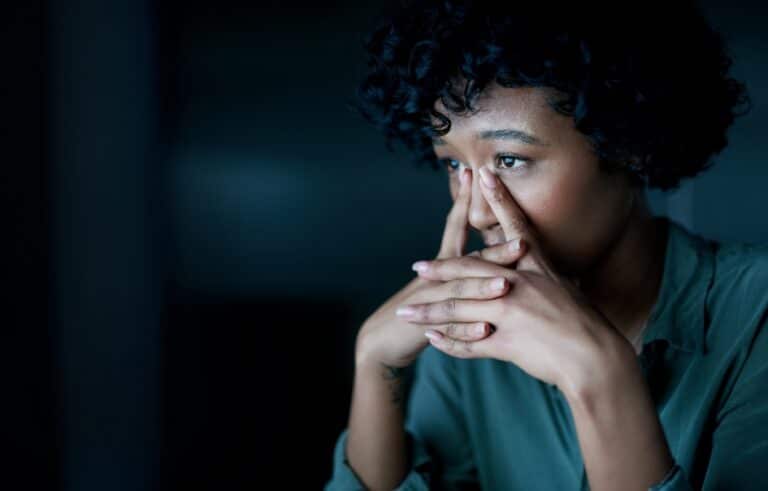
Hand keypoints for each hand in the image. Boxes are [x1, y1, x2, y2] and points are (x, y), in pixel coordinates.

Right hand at [354, 168, 526, 368]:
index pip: (456, 227)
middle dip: (494, 249)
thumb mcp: (440, 285)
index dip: (464, 201)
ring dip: (482, 287)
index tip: (476, 174)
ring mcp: (429, 301)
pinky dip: (468, 330)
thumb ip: (463, 270)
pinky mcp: (423, 326)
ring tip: (506, 284)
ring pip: (459, 291)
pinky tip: (485, 330)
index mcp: (443, 264)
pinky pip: (450, 328)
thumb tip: (489, 253)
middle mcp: (436, 277)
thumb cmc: (418, 311)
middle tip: (520, 241)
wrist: (382, 340)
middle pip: (467, 258)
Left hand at [396, 166, 624, 392]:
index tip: (481, 175)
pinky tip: (431, 339)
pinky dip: (448, 341)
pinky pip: (468, 341)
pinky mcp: (506, 341)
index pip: (512, 227)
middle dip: (439, 269)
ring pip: (459, 308)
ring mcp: (509, 312)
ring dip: (429, 311)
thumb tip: (523, 265)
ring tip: (406, 312)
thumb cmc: (584, 324)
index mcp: (534, 269)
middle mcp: (517, 285)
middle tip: (416, 267)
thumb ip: (538, 275)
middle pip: (468, 271)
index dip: (497, 200)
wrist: (597, 357)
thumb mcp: (562, 288)